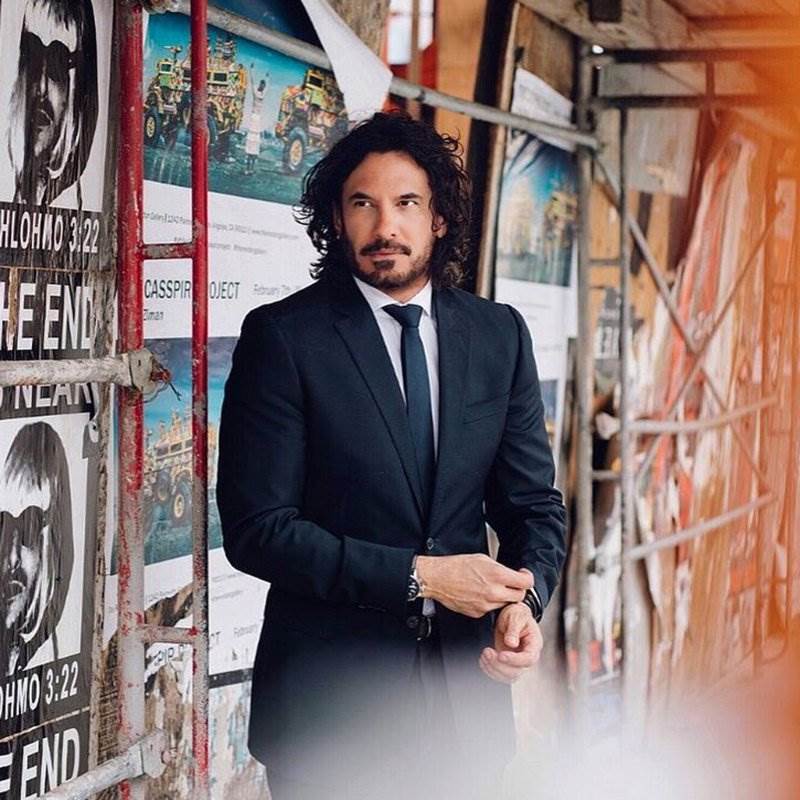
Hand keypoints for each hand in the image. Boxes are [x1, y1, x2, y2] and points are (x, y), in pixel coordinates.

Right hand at [415, 554, 531, 617]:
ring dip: (503, 596)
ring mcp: (486, 605)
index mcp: (496, 575)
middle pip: (519, 596)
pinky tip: (478, 594)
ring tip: (489, 587)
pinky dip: (489, 603)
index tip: (524, 575)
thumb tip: (510, 574)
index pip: (525, 582)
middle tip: (511, 583)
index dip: (527, 578)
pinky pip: (491, 609)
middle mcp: (493, 592)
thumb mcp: (482, 559)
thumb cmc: (455, 566)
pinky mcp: (478, 613)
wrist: (437, 579)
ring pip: (505, 604)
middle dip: (517, 589)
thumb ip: (500, 568)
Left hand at [479, 601, 542, 683]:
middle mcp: (527, 656)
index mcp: (534, 644)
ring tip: (484, 654)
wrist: (510, 615)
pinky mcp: (507, 664)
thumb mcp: (516, 616)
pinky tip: (483, 660)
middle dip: (500, 665)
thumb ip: (514, 629)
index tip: (501, 655)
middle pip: (517, 671)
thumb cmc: (516, 614)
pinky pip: (500, 675)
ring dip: (493, 669)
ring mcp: (517, 662)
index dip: (514, 660)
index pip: (528, 659)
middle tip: (487, 652)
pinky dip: (490, 670)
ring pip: (508, 676)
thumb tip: (511, 643)